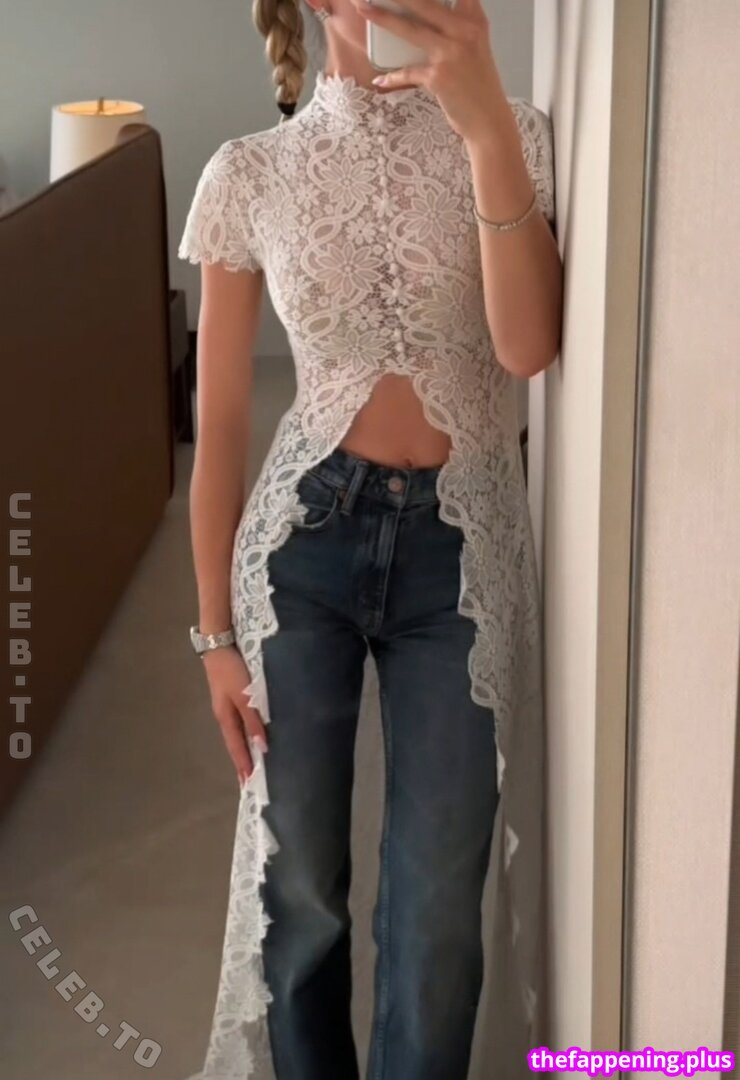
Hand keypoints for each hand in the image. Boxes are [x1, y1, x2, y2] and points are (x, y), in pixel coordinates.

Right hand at [199, 645, 268, 785]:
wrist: (219, 646)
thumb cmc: (231, 672)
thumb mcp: (244, 696)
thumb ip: (253, 720)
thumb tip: (262, 747)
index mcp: (226, 719)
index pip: (237, 748)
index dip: (243, 766)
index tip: (249, 785)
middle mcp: (225, 716)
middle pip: (235, 744)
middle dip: (242, 763)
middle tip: (250, 782)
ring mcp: (227, 707)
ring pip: (237, 734)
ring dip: (244, 750)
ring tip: (252, 765)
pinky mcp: (231, 698)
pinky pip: (240, 723)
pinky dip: (245, 735)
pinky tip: (252, 736)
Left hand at [352, 0, 508, 142]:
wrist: (489, 121)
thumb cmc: (479, 86)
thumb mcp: (475, 48)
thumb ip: (457, 28)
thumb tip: (426, 19)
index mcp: (474, 21)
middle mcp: (464, 31)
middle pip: (425, 2)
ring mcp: (451, 53)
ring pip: (410, 29)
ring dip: (383, 18)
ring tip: (364, 9)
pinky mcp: (438, 76)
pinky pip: (408, 72)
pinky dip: (393, 77)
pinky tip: (380, 79)